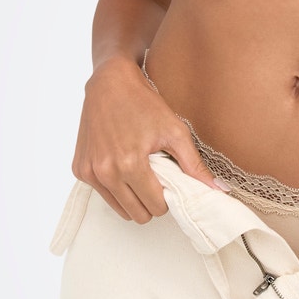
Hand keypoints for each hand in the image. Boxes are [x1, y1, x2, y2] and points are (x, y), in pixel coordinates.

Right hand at [73, 56, 226, 220]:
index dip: (168, 198)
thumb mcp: (175, 131)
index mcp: (130, 164)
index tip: (169, 181)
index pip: (156, 207)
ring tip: (140, 172)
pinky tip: (121, 164)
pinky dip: (115, 187)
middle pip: (138, 214)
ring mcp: (90, 172)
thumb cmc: (144, 104)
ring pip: (120, 209)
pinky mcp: (80, 169)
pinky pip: (103, 195)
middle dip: (151, 202)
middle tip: (156, 178)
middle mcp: (106, 171)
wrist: (110, 84)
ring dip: (133, 197)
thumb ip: (195, 166)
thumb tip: (219, 190)